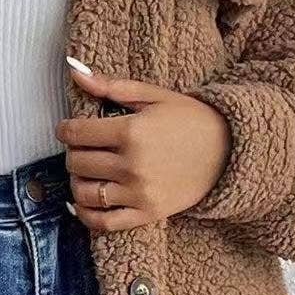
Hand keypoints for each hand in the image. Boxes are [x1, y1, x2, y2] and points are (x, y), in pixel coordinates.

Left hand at [57, 59, 231, 230]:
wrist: (229, 150)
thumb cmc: (191, 119)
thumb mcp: (154, 96)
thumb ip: (112, 86)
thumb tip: (75, 72)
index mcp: (131, 131)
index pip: (78, 134)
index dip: (65, 130)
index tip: (66, 129)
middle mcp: (132, 165)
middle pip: (78, 163)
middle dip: (73, 153)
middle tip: (82, 148)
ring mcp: (138, 193)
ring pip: (85, 192)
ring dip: (77, 182)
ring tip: (85, 173)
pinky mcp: (146, 214)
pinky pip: (104, 222)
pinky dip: (86, 214)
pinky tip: (85, 202)